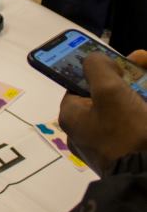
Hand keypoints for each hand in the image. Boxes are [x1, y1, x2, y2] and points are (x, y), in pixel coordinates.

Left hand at [58, 52, 146, 175]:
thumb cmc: (125, 132)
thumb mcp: (109, 90)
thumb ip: (98, 67)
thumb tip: (95, 60)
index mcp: (72, 117)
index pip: (80, 83)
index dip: (100, 68)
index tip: (120, 61)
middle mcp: (85, 131)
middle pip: (106, 93)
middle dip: (127, 76)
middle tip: (143, 62)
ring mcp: (107, 144)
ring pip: (124, 106)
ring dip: (139, 89)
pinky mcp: (127, 151)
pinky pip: (134, 123)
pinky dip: (142, 108)